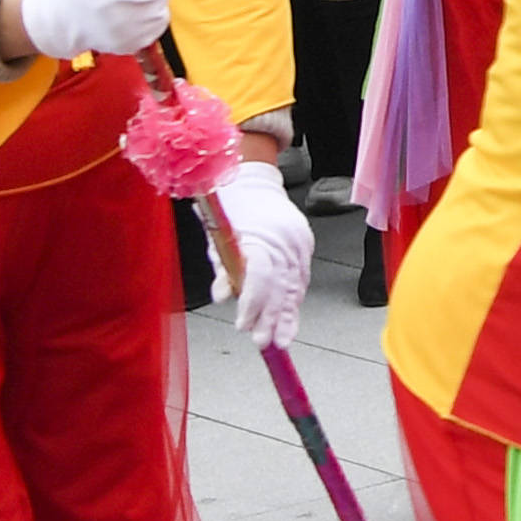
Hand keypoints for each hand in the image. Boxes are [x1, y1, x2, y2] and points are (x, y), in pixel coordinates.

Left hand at [211, 158, 312, 351]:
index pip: (261, 279)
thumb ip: (222, 269)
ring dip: (288, 314)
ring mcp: (298, 242)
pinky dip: (294, 296)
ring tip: (282, 338)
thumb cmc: (230, 206)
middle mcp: (284, 241)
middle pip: (281, 287)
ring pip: (295, 285)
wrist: (253, 178)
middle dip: (273, 318)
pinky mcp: (305, 243)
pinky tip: (290, 315)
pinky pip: (301, 276)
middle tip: (266, 343)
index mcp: (260, 238)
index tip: (243, 326)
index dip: (253, 305)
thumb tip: (223, 297)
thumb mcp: (216, 237)